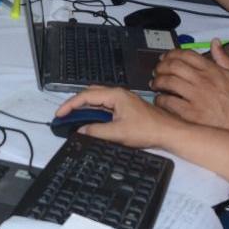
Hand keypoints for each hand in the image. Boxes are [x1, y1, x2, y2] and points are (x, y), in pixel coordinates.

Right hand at [55, 86, 183, 149]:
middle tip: (65, 115)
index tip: (60, 113)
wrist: (168, 132)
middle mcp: (118, 95)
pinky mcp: (126, 108)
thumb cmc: (150, 129)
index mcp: (115, 95)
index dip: (70, 105)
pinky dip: (95, 112)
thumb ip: (96, 131)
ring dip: (85, 108)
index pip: (86, 96)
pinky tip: (92, 122)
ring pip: (97, 100)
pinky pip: (105, 106)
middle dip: (75, 104)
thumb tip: (81, 131)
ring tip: (74, 119)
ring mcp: (123, 101)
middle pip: (90, 95)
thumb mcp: (118, 133)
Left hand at [150, 39, 228, 131]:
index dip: (171, 54)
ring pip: (168, 82)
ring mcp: (195, 97)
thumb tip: (215, 42)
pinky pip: (169, 103)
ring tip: (155, 84)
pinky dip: (160, 100)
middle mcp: (202, 80)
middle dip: (161, 66)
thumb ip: (224, 57)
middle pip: (173, 66)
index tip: (164, 58)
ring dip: (158, 82)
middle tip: (156, 71)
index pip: (186, 55)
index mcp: (211, 70)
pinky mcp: (190, 114)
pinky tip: (160, 100)